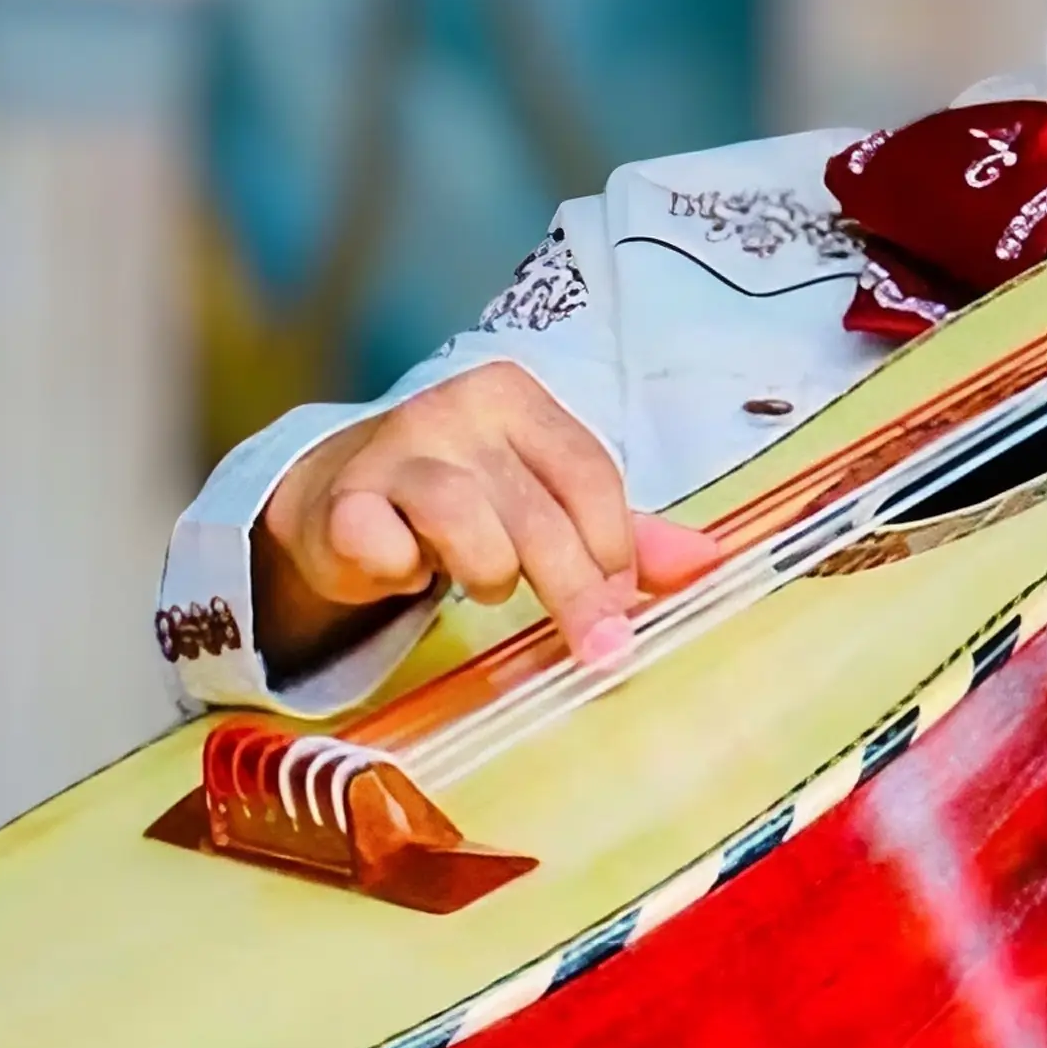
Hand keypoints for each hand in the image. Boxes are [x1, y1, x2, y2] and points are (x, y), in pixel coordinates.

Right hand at [253, 363, 721, 675]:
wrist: (338, 499)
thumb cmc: (462, 499)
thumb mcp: (544, 501)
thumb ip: (624, 533)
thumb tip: (708, 561)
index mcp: (517, 398)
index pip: (589, 473)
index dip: (613, 548)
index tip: (620, 602)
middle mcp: (456, 409)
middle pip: (539, 512)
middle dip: (576, 592)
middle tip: (597, 649)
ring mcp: (393, 450)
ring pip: (468, 530)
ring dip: (487, 578)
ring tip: (481, 583)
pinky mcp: (341, 502)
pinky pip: (387, 551)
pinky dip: (406, 575)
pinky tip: (406, 570)